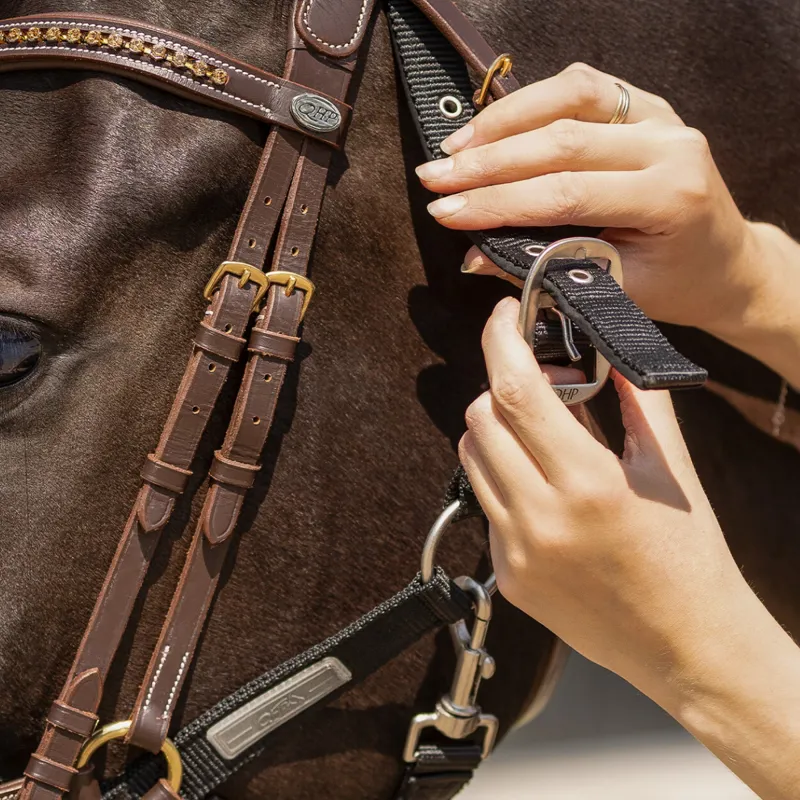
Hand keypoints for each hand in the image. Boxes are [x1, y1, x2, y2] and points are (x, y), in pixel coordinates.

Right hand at [415, 63, 763, 334]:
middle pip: (561, 140)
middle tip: (434, 177)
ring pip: (570, 95)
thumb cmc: (674, 285)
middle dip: (487, 161)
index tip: (446, 212)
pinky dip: (532, 102)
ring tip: (455, 148)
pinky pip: (582, 87)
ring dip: (504, 120)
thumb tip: (474, 256)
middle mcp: (670, 144)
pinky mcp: (646, 105)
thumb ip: (544, 269)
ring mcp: (661, 116)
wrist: (723, 261)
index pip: (565, 193)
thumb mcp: (612, 292)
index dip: (498, 203)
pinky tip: (494, 125)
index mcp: (670, 196)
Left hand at [460, 299, 799, 799]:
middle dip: (498, 386)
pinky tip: (540, 488)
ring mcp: (515, 554)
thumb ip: (636, 401)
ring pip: (471, 460)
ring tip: (537, 433)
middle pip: (479, 420)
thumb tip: (607, 352)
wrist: (687, 648)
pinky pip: (484, 505)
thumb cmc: (691, 560)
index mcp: (588, 487)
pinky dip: (502, 479)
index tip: (503, 318)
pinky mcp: (506, 578)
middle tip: (535, 383)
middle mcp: (540, 521)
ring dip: (493, 431)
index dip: (500, 342)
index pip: (515, 392)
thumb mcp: (672, 471)